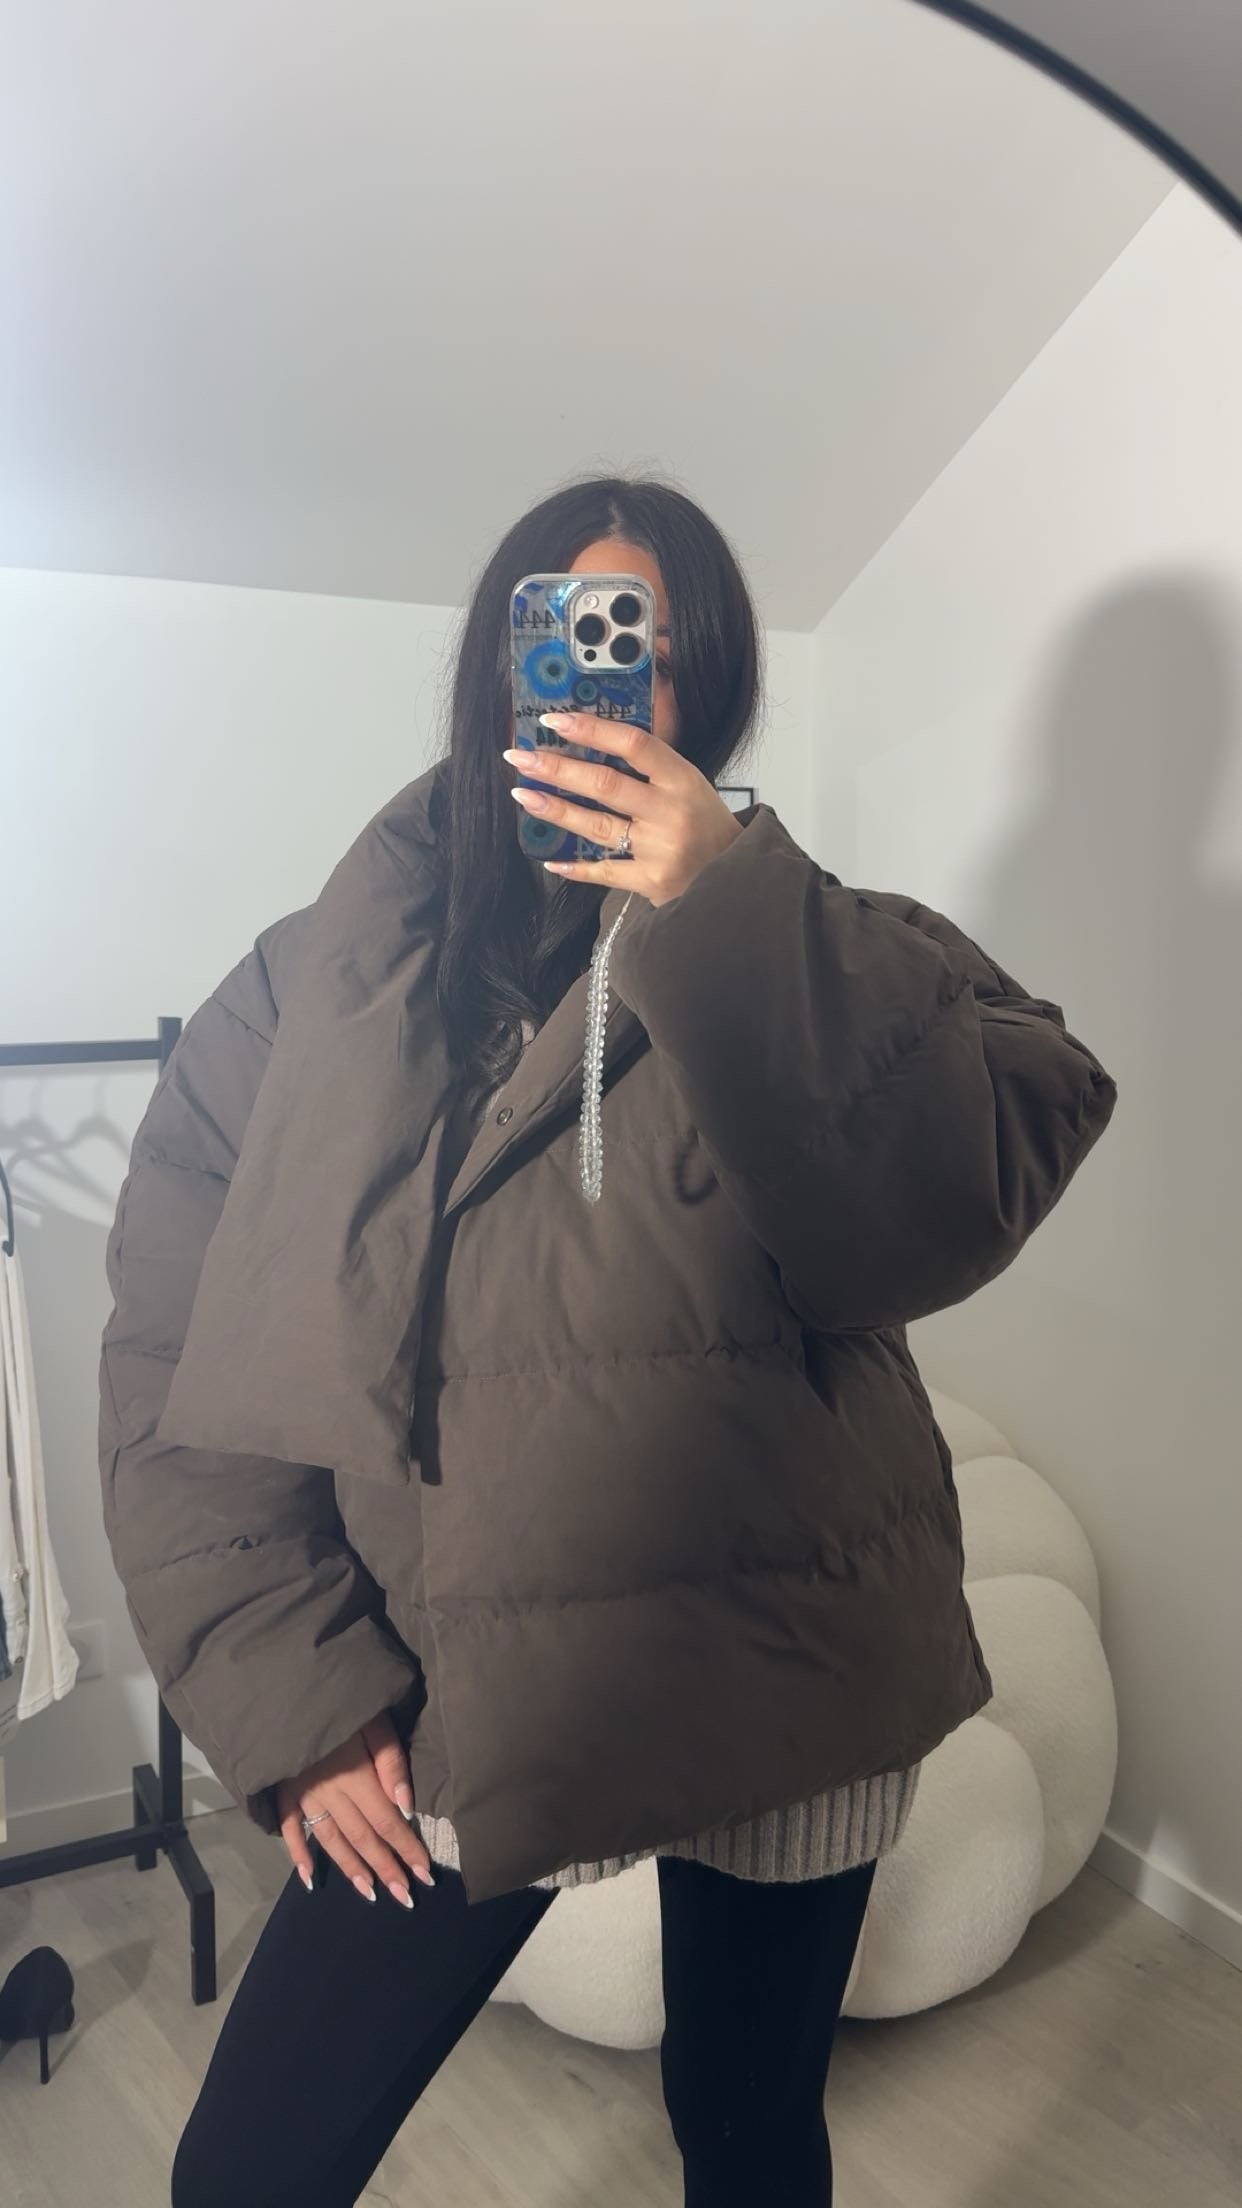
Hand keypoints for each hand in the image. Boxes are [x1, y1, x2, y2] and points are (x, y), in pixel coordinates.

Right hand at [275, 1709, 436, 1905]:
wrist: (281, 1685)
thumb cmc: (338, 1698)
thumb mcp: (372, 1717)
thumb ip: (390, 1760)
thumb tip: (406, 1806)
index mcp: (354, 1775)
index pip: (387, 1822)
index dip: (407, 1849)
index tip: (425, 1875)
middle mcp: (328, 1793)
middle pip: (362, 1838)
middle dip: (385, 1869)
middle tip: (405, 1898)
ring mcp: (302, 1795)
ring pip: (330, 1840)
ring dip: (351, 1870)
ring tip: (370, 1894)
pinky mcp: (282, 1791)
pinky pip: (289, 1830)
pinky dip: (298, 1855)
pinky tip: (309, 1878)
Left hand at [502, 711, 743, 905]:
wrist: (736, 879)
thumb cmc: (707, 826)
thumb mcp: (690, 785)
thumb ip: (651, 766)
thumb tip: (595, 737)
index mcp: (683, 779)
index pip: (634, 744)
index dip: (592, 729)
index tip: (555, 720)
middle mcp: (671, 812)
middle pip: (606, 784)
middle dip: (558, 768)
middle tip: (521, 757)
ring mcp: (660, 849)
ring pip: (598, 826)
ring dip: (556, 810)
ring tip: (525, 795)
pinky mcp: (652, 881)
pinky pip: (605, 872)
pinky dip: (577, 867)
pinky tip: (551, 859)